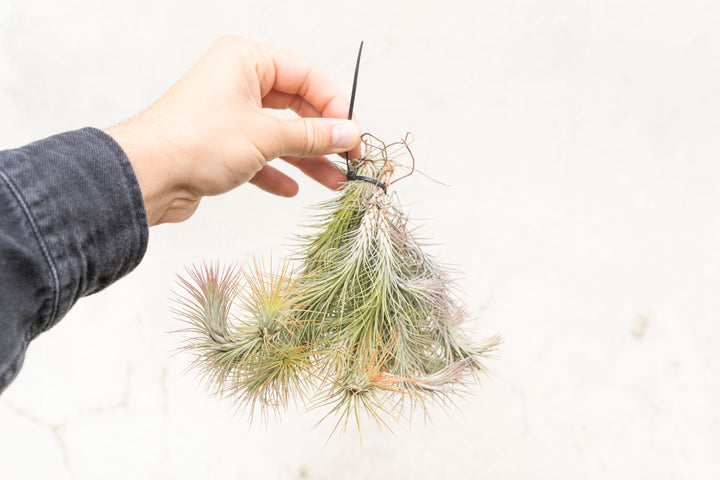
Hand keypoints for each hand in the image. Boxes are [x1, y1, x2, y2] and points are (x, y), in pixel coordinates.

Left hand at [105, 36, 361, 225]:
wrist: (146, 177)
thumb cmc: (195, 142)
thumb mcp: (265, 136)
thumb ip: (312, 136)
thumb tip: (350, 133)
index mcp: (246, 61)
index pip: (306, 76)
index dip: (334, 105)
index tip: (353, 134)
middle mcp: (238, 83)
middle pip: (296, 106)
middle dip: (323, 137)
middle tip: (349, 159)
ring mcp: (229, 115)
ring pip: (280, 135)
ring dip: (307, 159)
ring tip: (335, 183)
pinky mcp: (220, 146)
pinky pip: (259, 156)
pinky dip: (276, 171)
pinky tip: (291, 189)